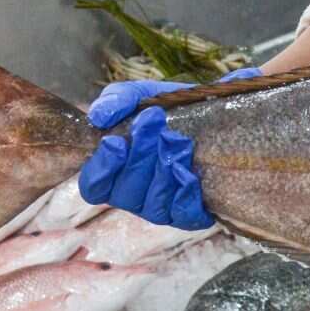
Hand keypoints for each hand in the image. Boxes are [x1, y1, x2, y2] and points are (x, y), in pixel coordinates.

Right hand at [77, 68, 261, 229]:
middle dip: (139, 157)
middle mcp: (136, 194)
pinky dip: (184, 194)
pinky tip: (188, 172)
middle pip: (125, 194)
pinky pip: (182, 215)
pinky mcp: (191, 212)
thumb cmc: (169, 108)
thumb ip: (117, 100)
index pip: (94, 187)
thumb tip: (98, 116)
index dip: (102, 168)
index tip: (116, 141)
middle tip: (153, 122)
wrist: (215, 111)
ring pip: (153, 205)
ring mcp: (163, 207)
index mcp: (116, 171)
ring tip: (175, 140)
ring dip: (162, 171)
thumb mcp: (141, 96)